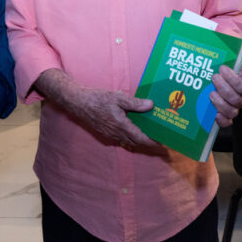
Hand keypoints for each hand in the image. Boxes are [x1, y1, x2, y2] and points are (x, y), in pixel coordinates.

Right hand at [34, 68, 155, 148]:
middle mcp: (117, 133)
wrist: (78, 102)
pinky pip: (122, 139)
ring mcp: (110, 135)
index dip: (153, 143)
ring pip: (129, 142)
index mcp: (121, 125)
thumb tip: (151, 105)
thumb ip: (135, 103)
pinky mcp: (106, 133)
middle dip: (149, 144)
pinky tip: (134, 130)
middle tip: (161, 142)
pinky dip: (131, 137)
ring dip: (140, 141)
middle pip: (137, 143)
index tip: (163, 144)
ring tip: (151, 137)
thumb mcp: (118, 97)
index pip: (141, 138)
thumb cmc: (97, 99)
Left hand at [211, 58, 241, 126]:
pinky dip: (221, 119)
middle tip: (215, 77)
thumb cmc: (231, 69)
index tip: (223, 68)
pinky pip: (226, 122)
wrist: (218, 72)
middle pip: (236, 100)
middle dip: (223, 88)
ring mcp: (232, 108)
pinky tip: (215, 113)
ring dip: (220, 102)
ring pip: (232, 112)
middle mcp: (241, 100)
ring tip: (211, 92)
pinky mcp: (223, 115)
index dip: (233, 79)